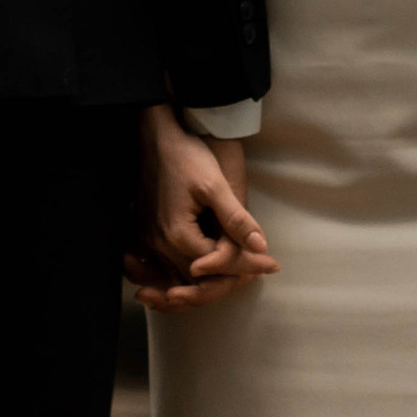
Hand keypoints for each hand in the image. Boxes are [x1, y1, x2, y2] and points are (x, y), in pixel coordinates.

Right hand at [128, 107, 277, 310]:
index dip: (246, 266)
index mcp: (178, 235)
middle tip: (260, 268)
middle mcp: (159, 244)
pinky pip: (165, 264)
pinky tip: (208, 263)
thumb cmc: (186, 157)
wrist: (155, 138)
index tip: (272, 264)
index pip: (218, 266)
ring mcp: (148, 240)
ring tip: (241, 268)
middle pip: (198, 278)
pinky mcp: (144, 234)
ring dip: (210, 277)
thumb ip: (236, 219)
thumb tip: (261, 246)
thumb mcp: (215, 185)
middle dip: (230, 275)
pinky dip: (188, 269)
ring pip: (181, 275)